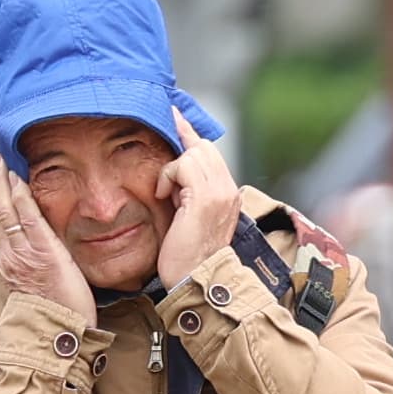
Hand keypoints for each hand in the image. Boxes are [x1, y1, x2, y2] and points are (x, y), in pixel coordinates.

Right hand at [0, 150, 95, 331]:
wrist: (57, 334)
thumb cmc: (53, 310)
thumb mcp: (36, 280)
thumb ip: (31, 259)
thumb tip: (35, 243)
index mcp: (7, 258)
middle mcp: (10, 252)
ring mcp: (23, 252)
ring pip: (4, 208)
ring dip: (0, 178)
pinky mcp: (43, 252)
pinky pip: (28, 218)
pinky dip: (20, 195)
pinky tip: (17, 177)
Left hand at [156, 110, 241, 288]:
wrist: (196, 280)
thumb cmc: (186, 255)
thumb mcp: (191, 217)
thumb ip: (190, 193)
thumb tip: (172, 172)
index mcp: (228, 194)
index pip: (210, 153)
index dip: (190, 133)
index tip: (174, 113)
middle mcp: (228, 189)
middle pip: (202, 147)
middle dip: (179, 142)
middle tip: (163, 140)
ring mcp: (219, 192)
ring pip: (192, 153)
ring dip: (172, 170)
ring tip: (167, 195)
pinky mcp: (204, 197)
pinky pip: (182, 165)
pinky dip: (168, 177)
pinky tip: (164, 197)